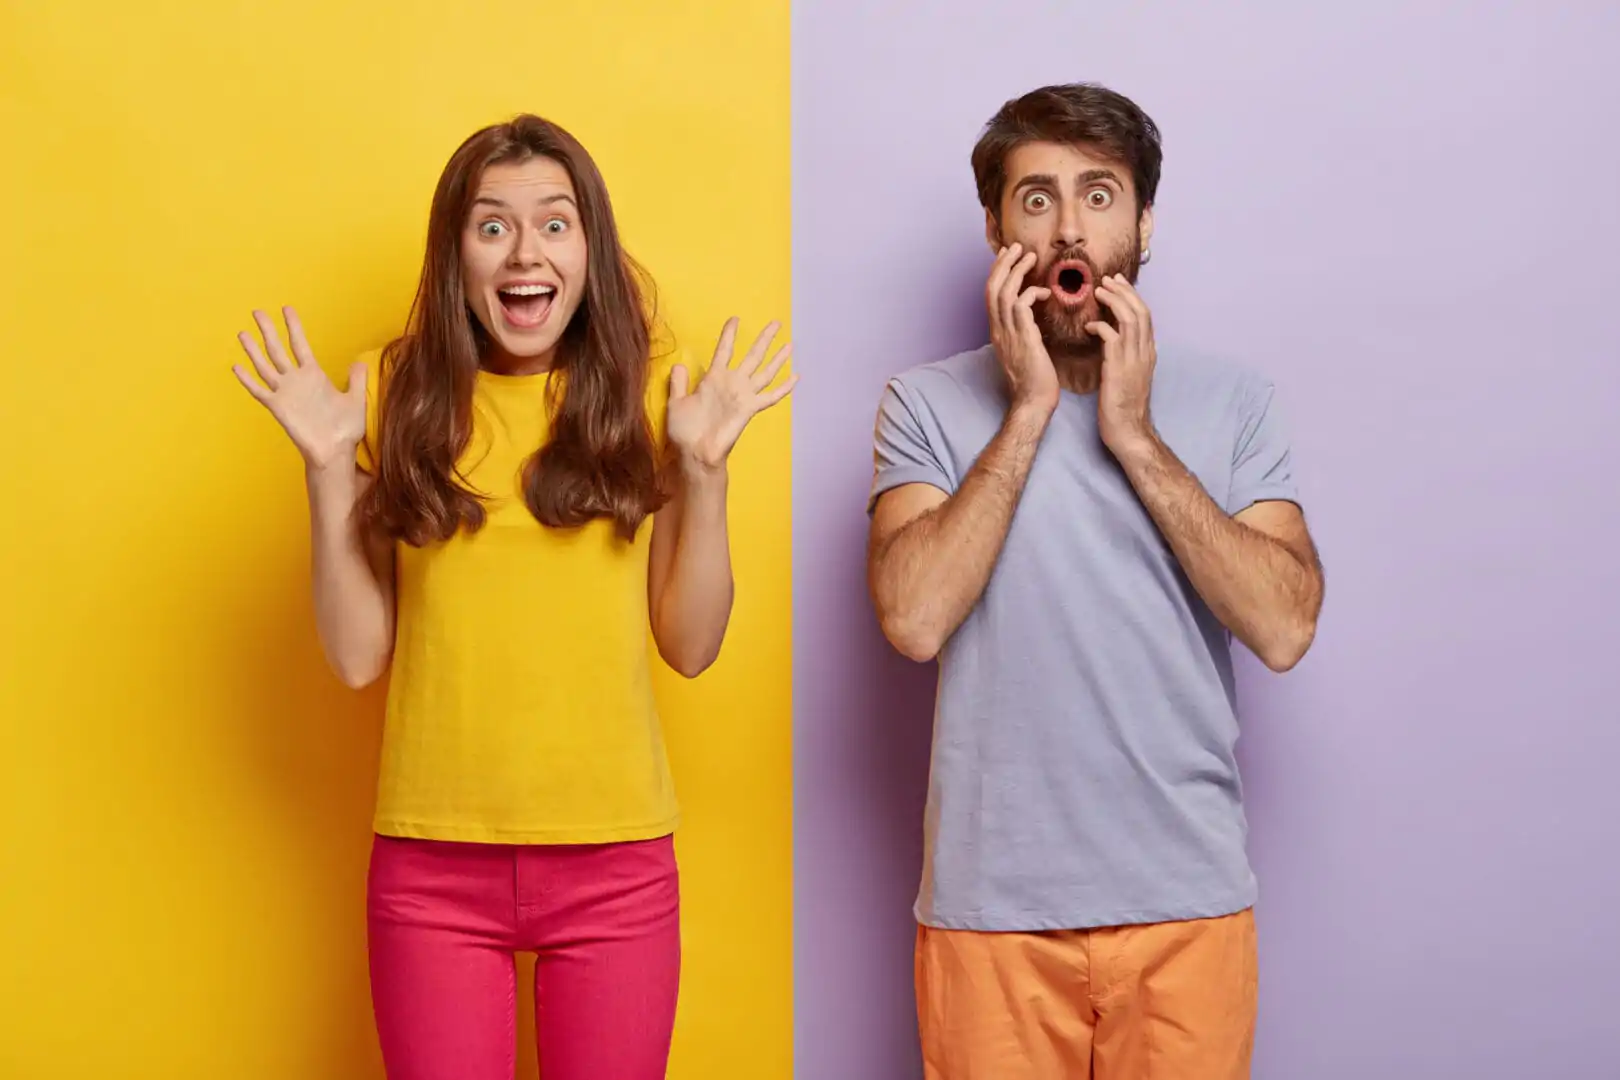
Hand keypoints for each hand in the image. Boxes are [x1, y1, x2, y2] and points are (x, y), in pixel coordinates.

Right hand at [233, 307, 365, 470]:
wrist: (336, 451)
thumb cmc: (346, 429)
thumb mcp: (355, 400)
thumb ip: (356, 380)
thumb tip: (360, 362)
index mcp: (314, 376)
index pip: (300, 345)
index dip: (294, 327)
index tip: (286, 309)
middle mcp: (297, 381)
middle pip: (278, 350)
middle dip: (268, 330)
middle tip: (257, 311)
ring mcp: (286, 393)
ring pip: (265, 366)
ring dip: (254, 350)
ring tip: (242, 333)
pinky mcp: (278, 408)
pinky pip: (259, 391)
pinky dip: (248, 380)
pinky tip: (237, 367)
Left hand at [666, 318, 795, 470]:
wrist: (695, 452)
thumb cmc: (684, 431)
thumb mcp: (676, 403)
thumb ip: (678, 383)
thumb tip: (679, 364)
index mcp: (713, 379)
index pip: (724, 350)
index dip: (730, 334)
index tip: (735, 319)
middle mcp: (732, 384)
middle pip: (753, 356)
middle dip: (764, 339)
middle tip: (776, 323)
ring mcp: (743, 395)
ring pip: (765, 371)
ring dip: (778, 358)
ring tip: (790, 344)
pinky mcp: (750, 408)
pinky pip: (770, 396)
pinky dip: (784, 388)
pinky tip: (795, 377)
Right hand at [987, 243, 1057, 414]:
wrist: (1033, 402)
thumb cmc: (1034, 380)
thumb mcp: (1024, 350)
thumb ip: (1024, 330)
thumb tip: (1031, 314)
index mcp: (997, 332)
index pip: (990, 295)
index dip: (997, 273)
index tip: (1008, 256)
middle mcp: (998, 331)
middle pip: (992, 288)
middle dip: (1003, 264)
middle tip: (1016, 247)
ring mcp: (1008, 335)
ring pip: (1004, 293)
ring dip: (1017, 271)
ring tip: (1029, 256)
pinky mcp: (1023, 339)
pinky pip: (1021, 307)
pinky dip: (1030, 293)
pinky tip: (1043, 291)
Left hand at [1089, 274, 1157, 455]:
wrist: (1129, 430)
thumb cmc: (1123, 407)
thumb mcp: (1129, 376)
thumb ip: (1125, 356)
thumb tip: (1113, 340)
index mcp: (1148, 352)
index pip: (1145, 315)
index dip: (1132, 296)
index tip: (1118, 283)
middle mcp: (1145, 352)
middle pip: (1140, 310)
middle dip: (1124, 291)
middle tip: (1108, 279)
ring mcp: (1134, 359)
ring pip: (1130, 318)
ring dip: (1114, 301)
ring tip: (1099, 290)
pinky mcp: (1119, 368)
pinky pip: (1112, 338)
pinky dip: (1101, 327)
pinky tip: (1089, 326)